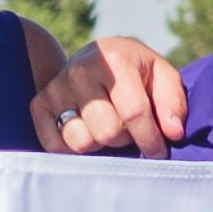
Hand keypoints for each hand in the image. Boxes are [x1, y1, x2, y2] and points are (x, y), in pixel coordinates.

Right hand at [36, 37, 182, 154]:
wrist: (96, 60)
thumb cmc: (135, 73)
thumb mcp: (161, 77)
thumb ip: (172, 103)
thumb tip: (173, 133)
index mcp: (113, 59)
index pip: (134, 112)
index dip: (151, 139)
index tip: (158, 152)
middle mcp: (80, 71)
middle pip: (107, 132)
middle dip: (124, 139)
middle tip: (127, 129)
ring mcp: (56, 88)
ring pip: (81, 143)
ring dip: (99, 145)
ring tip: (106, 127)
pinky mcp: (39, 105)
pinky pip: (56, 147)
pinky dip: (74, 149)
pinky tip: (86, 131)